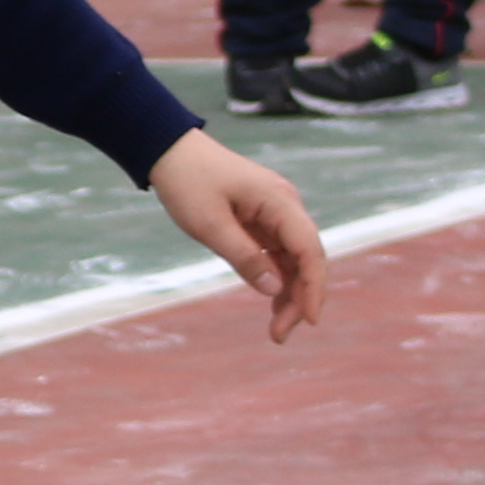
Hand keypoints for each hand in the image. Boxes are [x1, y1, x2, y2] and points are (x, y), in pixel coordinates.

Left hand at [150, 134, 325, 342]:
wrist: (170, 150)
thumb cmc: (187, 182)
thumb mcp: (210, 224)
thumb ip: (244, 257)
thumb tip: (275, 289)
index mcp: (279, 201)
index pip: (310, 250)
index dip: (314, 287)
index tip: (308, 320)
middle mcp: (286, 206)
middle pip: (307, 258)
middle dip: (300, 297)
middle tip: (280, 334)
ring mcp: (275, 212)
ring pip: (294, 259)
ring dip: (290, 292)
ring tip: (277, 328)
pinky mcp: (262, 219)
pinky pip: (278, 253)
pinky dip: (276, 278)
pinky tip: (271, 302)